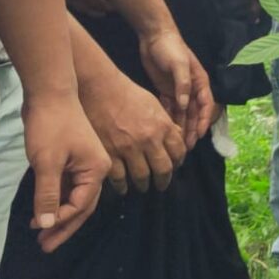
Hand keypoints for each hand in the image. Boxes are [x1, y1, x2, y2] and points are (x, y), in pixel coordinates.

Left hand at [20, 89, 108, 252]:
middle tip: (45, 246)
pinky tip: (40, 211)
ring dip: (57, 215)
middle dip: (63, 227)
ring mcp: (85, 164)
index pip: (81, 205)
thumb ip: (47, 194)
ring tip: (40, 234)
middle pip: (82, 206)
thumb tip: (46, 224)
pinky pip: (66, 187)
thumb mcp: (47, 162)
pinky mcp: (72, 160)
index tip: (40, 230)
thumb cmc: (51, 126)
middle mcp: (96, 169)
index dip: (60, 220)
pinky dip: (54, 200)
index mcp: (97, 170)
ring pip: (74, 197)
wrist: (50, 93)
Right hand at [78, 63, 186, 194]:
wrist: (100, 90)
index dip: (178, 162)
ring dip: (143, 184)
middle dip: (164, 180)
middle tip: (161, 185)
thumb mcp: (155, 104)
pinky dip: (122, 185)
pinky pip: (118, 177)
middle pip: (163, 169)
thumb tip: (177, 138)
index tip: (175, 166)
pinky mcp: (108, 153)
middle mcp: (148, 140)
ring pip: (141, 177)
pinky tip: (123, 188)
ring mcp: (128, 148)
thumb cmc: (128, 94)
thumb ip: (166, 123)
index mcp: (162, 126)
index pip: (179, 152)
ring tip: (142, 186)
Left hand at [139, 29, 213, 147]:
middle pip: (194, 113)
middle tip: (186, 146)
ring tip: (177, 144)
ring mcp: (179, 90)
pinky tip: (165, 131)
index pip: (206, 105)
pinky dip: (169, 119)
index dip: (203, 120)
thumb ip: (183, 85)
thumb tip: (184, 105)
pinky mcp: (166, 90)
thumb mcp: (179, 65)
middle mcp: (192, 88)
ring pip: (182, 113)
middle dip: (192, 129)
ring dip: (181, 127)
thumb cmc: (171, 48)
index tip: (200, 134)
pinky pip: (169, 108)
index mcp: (200, 82)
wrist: (155, 36)